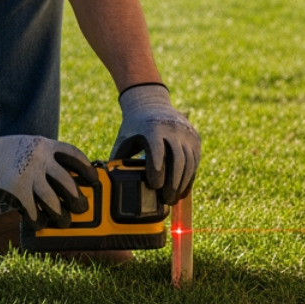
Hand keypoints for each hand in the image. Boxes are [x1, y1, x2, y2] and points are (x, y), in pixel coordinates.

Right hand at [0, 128, 99, 226]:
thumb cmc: (9, 152)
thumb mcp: (32, 145)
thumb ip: (49, 157)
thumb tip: (71, 179)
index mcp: (46, 145)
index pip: (74, 156)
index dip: (86, 169)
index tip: (94, 180)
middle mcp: (40, 160)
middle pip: (67, 182)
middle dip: (76, 198)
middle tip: (82, 207)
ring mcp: (28, 176)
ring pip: (52, 200)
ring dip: (61, 213)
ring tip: (65, 221)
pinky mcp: (16, 191)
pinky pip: (33, 209)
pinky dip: (39, 219)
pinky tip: (42, 223)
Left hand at [110, 83, 199, 203]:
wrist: (152, 104)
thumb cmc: (134, 127)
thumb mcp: (124, 139)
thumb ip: (118, 160)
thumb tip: (109, 185)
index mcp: (153, 128)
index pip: (158, 150)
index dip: (157, 169)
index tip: (154, 186)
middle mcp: (173, 129)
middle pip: (178, 159)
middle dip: (173, 183)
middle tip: (166, 200)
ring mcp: (186, 133)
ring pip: (189, 162)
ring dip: (182, 183)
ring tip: (173, 199)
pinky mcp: (195, 138)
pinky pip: (195, 160)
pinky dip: (190, 177)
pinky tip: (182, 190)